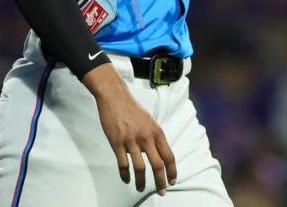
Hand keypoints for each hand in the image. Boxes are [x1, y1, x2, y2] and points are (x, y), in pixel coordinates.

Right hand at [83, 64, 176, 194]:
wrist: (114, 96)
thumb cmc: (131, 107)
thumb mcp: (149, 121)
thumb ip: (154, 136)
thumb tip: (157, 153)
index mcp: (156, 132)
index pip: (169, 156)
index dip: (172, 171)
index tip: (172, 181)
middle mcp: (146, 137)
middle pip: (158, 165)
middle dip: (161, 182)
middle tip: (161, 191)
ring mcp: (131, 140)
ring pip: (140, 168)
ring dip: (142, 182)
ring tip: (141, 188)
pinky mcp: (117, 142)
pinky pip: (123, 164)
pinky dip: (125, 175)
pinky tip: (127, 180)